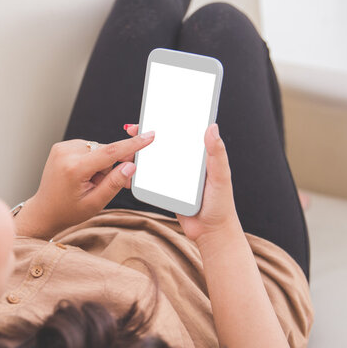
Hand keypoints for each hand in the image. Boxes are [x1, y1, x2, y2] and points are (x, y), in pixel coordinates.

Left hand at [14, 130, 154, 238]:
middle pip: (105, 151)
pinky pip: (88, 148)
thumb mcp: (95, 203)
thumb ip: (114, 183)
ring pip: (98, 149)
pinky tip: (83, 174)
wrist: (44, 211)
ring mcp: (62, 147)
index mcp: (74, 168)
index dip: (132, 145)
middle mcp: (66, 153)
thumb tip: (130, 165)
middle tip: (101, 185)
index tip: (148, 136)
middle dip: (110, 167)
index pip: (109, 153)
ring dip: (100, 164)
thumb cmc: (68, 211)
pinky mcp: (61, 146)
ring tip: (88, 182)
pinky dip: (91, 160)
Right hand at [125, 123, 240, 242]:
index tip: (152, 114)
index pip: (180, 132)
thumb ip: (216, 154)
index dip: (166, 122)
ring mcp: (172, 176)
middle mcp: (183, 162)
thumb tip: (212, 127)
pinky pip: (148, 179)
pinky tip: (126, 169)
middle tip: (132, 131)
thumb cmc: (221, 204)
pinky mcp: (163, 189)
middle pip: (161, 144)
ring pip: (152, 160)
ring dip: (138, 154)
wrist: (210, 233)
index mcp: (197, 154)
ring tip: (125, 150)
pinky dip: (137, 173)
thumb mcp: (220, 177)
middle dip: (146, 136)